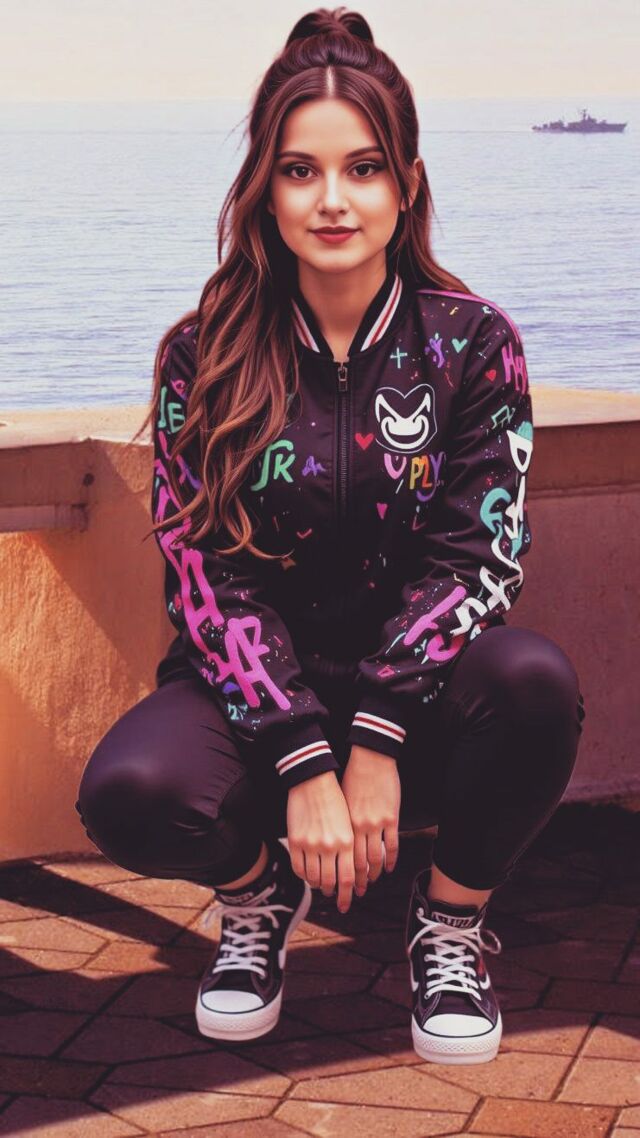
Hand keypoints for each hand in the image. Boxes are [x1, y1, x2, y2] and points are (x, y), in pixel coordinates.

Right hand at [286, 771, 355, 912]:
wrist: (313, 781)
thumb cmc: (335, 800)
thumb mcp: (349, 824)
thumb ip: (349, 848)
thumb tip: (350, 873)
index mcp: (347, 841)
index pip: (348, 878)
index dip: (347, 894)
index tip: (346, 903)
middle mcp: (330, 845)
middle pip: (331, 882)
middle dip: (333, 893)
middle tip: (333, 896)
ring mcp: (311, 844)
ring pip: (314, 878)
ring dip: (318, 885)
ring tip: (321, 885)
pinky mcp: (295, 841)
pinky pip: (298, 868)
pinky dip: (303, 876)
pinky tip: (308, 875)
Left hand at [340, 744, 400, 896]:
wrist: (369, 759)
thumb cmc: (350, 779)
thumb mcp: (338, 804)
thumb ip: (338, 825)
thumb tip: (334, 846)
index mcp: (343, 825)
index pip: (341, 860)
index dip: (342, 878)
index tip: (341, 889)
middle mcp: (358, 828)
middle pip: (358, 865)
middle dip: (357, 883)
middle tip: (357, 894)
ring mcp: (376, 824)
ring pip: (375, 859)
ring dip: (374, 874)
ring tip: (372, 882)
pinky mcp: (391, 818)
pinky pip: (392, 845)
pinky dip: (390, 859)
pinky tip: (389, 868)